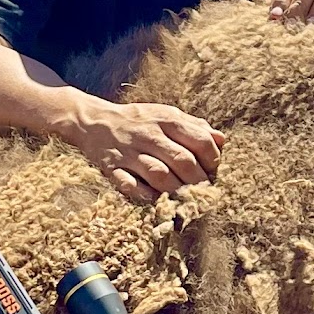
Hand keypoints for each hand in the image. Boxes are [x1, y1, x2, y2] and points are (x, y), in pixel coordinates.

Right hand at [58, 97, 222, 203]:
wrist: (92, 121)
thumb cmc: (137, 121)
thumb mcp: (166, 114)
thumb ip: (194, 126)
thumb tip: (221, 140)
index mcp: (166, 120)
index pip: (200, 141)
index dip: (213, 160)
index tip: (213, 172)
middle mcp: (149, 135)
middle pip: (183, 161)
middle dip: (198, 181)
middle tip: (203, 193)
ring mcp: (129, 152)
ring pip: (159, 174)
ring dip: (176, 190)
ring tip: (184, 199)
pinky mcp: (112, 168)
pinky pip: (130, 185)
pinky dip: (145, 195)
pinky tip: (156, 199)